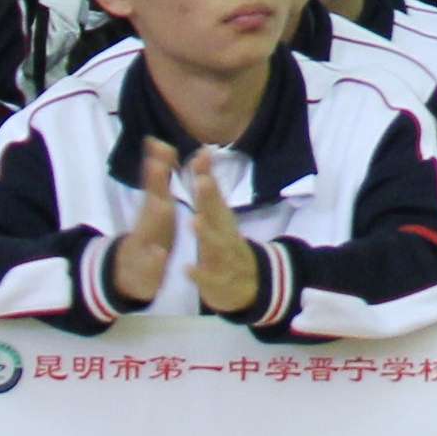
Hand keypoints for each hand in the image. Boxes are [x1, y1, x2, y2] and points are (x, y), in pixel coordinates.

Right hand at [108, 143, 179, 309]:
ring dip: (154, 219)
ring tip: (162, 205)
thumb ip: (157, 175)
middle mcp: (148, 223)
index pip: (157, 182)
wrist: (129, 272)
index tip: (160, 143)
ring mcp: (144, 244)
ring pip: (148, 230)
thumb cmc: (150, 232)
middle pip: (151, 200)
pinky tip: (158, 254)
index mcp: (156, 209)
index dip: (160, 164)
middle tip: (157, 164)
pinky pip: (150, 263)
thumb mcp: (155, 203)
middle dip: (154, 184)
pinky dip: (154, 258)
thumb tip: (157, 142)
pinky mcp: (145, 268)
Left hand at [184, 158, 265, 320]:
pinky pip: (208, 277)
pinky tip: (186, 269)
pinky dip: (199, 274)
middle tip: (201, 182)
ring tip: (194, 220)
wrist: (250, 285)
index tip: (200, 157)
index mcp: (221, 218)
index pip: (213, 195)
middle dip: (210, 199)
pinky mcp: (217, 281)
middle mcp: (224, 234)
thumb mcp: (219, 215)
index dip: (207, 177)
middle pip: (218, 215)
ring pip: (216, 245)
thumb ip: (208, 186)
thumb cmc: (225, 244)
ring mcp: (223, 258)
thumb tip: (203, 150)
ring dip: (207, 233)